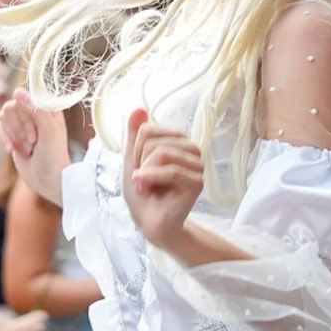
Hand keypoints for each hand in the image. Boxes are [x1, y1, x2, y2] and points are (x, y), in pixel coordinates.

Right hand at [0, 88, 69, 205]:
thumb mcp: (49, 130)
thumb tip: (17, 91)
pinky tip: (12, 151)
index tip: (36, 132)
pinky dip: (3, 140)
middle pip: (11, 107)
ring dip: (13, 136)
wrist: (48, 180)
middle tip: (33, 142)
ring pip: (2, 117)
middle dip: (20, 128)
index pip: (25, 97)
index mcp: (46, 107)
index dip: (26, 115)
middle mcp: (33, 112)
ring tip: (28, 148)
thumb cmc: (54, 155)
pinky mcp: (10, 135)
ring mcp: (20, 123)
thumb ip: (35, 109)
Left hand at [121, 109, 204, 252]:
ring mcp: (197, 166)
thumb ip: (135, 135)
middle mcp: (191, 150)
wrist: (149, 222)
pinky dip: (153, 179)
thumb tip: (139, 107)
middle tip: (144, 181)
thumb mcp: (132, 160)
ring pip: (162, 153)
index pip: (148, 130)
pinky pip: (172, 170)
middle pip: (154, 141)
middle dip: (140, 163)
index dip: (136, 150)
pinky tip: (147, 189)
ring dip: (146, 173)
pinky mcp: (198, 182)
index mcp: (177, 141)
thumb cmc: (143, 193)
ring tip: (147, 187)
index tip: (140, 169)